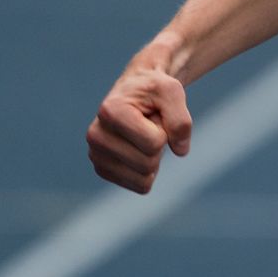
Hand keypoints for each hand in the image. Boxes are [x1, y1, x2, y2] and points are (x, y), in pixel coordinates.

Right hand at [87, 66, 192, 193]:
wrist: (137, 91)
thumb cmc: (154, 90)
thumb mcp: (172, 91)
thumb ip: (180, 119)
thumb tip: (180, 151)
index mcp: (110, 112)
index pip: (154, 143)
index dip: (166, 130)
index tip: (154, 115)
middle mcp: (96, 135)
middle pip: (148, 164)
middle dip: (159, 146)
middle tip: (150, 126)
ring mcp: (96, 155)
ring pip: (144, 179)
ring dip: (154, 158)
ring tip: (143, 136)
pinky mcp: (103, 169)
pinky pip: (140, 186)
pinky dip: (148, 171)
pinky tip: (138, 149)